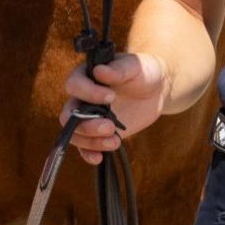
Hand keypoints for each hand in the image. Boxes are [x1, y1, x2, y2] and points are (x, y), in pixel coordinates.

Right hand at [62, 51, 169, 166]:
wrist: (155, 91)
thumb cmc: (143, 72)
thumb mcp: (135, 66)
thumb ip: (118, 69)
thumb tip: (99, 72)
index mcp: (85, 76)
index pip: (74, 86)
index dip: (88, 93)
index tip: (111, 97)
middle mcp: (81, 98)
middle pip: (69, 115)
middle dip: (86, 125)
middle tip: (110, 127)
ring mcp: (88, 118)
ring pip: (75, 134)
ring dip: (92, 141)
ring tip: (116, 141)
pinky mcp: (98, 133)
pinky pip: (85, 147)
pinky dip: (89, 154)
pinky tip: (100, 158)